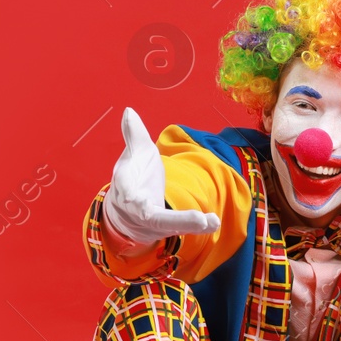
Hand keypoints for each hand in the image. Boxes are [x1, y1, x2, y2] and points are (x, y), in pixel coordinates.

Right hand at [102, 108, 220, 247]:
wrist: (125, 212)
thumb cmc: (134, 177)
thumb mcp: (135, 154)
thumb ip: (135, 134)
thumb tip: (129, 110)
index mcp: (125, 188)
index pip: (126, 193)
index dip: (131, 197)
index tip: (136, 199)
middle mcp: (136, 210)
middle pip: (149, 217)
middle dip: (172, 219)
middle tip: (197, 219)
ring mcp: (150, 224)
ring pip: (167, 226)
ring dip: (188, 224)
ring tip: (211, 221)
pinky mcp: (165, 230)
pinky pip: (180, 230)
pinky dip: (197, 227)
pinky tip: (214, 222)